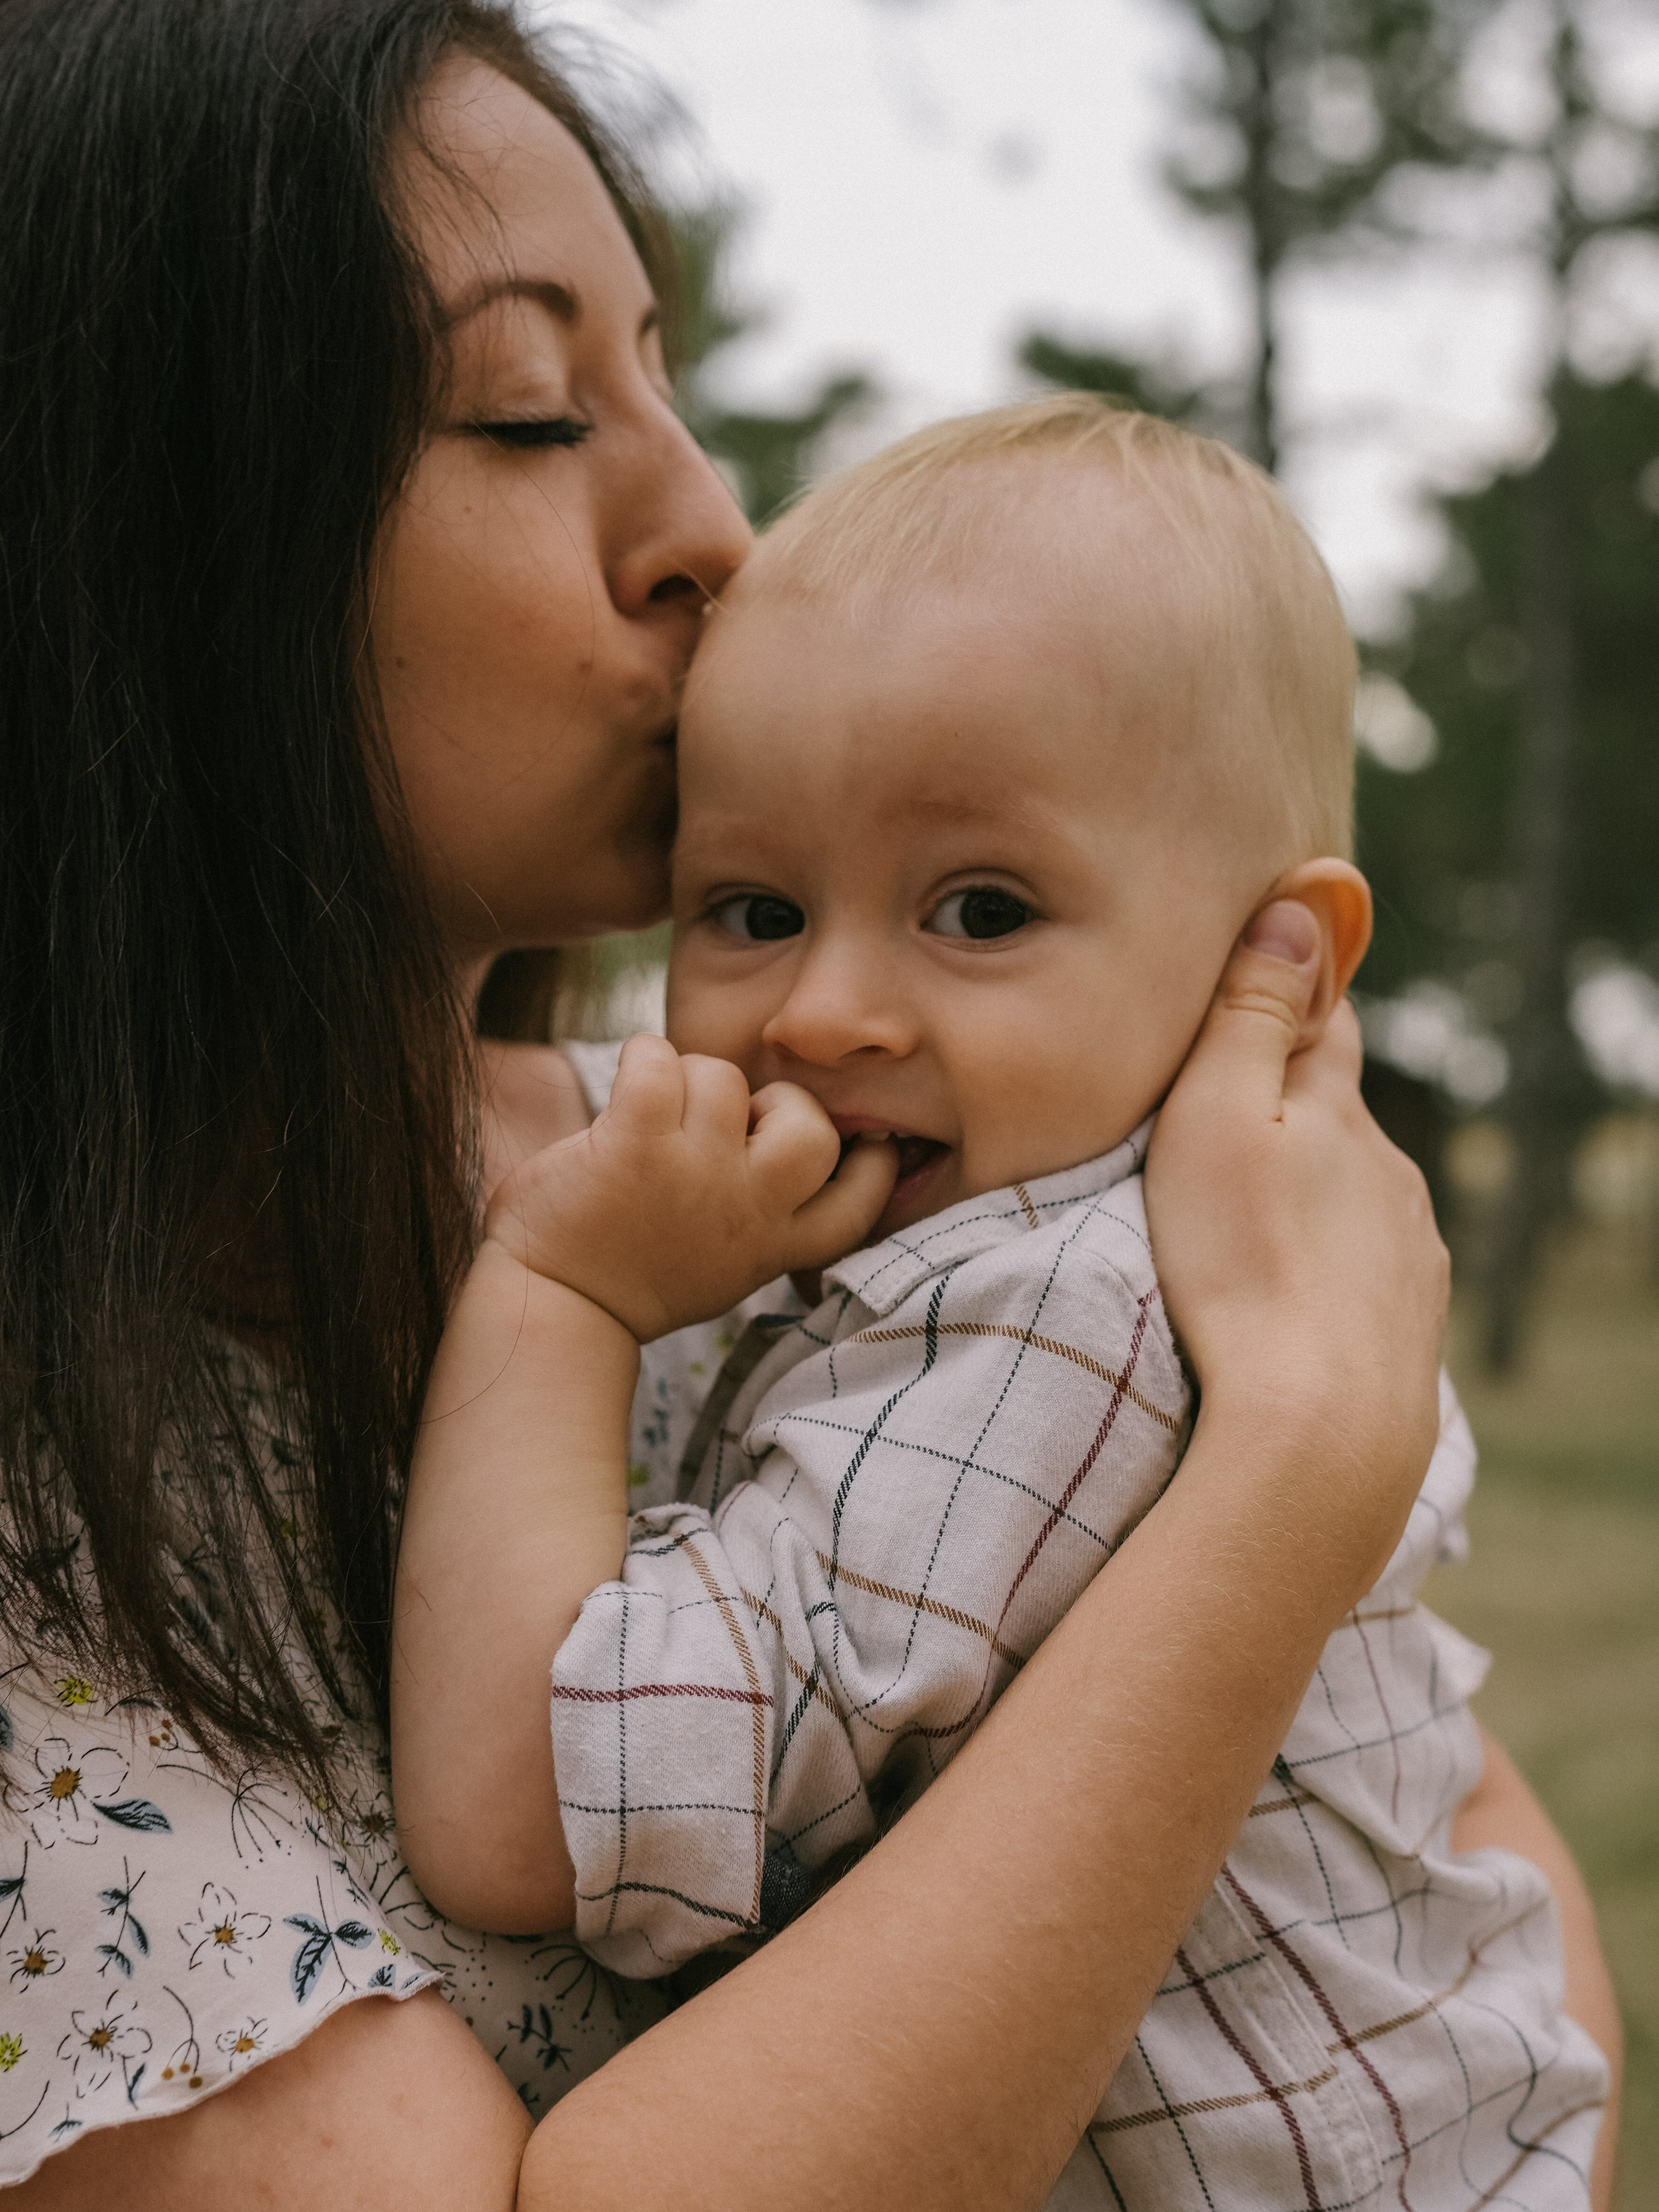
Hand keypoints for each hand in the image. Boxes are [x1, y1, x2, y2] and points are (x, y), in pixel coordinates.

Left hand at [483, 1034, 898, 1339]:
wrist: (550, 1310)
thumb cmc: (629, 1276)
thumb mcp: (721, 1264)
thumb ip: (759, 1217)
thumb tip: (776, 1138)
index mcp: (771, 1246)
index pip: (860, 1203)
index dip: (873, 1163)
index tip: (862, 1142)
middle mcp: (747, 1212)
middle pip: (814, 1131)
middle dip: (780, 1104)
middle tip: (729, 1121)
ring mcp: (695, 1176)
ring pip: (725, 1078)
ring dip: (687, 1080)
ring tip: (652, 1118)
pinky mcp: (637, 1145)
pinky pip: (661, 1060)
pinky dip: (641, 1058)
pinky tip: (622, 1087)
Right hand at [1146, 900, 1449, 1595]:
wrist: (1320, 1432)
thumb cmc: (1244, 1265)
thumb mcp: (1217, 1117)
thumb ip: (1254, 1013)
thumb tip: (1304, 903)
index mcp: (1338, 1113)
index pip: (1325, 1024)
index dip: (1293, 997)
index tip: (1266, 977)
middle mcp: (1391, 1174)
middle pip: (1337, 1116)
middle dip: (1291, 1109)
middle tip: (1222, 1123)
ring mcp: (1409, 1255)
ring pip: (1354, 1199)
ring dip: (1310, 1198)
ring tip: (1247, 1229)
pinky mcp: (1407, 1330)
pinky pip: (1362, 1276)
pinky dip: (1327, 1272)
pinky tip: (1292, 1301)